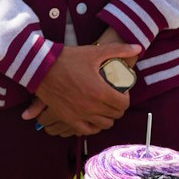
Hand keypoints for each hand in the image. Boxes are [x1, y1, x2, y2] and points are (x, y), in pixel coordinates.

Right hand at [21, 40, 139, 136]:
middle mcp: (92, 106)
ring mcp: (80, 114)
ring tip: (104, 107)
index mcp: (100, 91)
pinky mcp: (68, 118)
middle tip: (113, 98)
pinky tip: (93, 118)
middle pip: (115, 115)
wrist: (40, 67)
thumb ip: (118, 50)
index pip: (123, 104)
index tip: (121, 92)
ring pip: (104, 124)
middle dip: (117, 107)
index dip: (125, 98)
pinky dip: (93, 126)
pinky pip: (86, 130)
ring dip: (107, 117)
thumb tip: (138, 47)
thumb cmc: (67, 58)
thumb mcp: (93, 52)